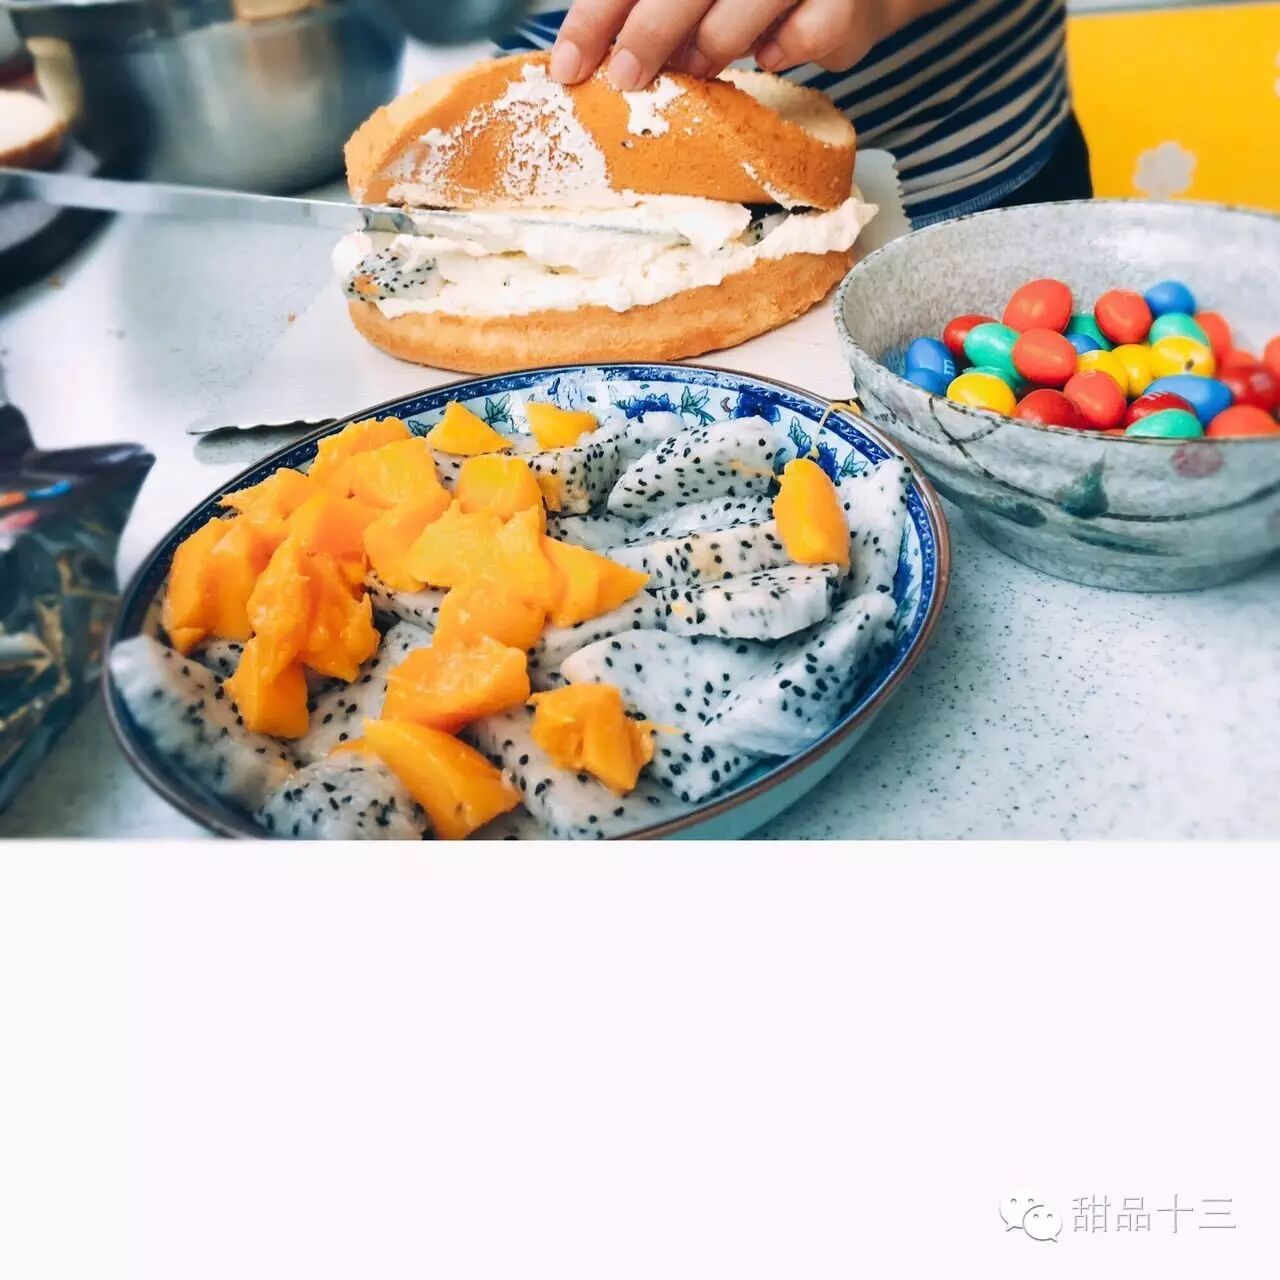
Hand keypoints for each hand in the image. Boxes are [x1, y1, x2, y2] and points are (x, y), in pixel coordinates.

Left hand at [549, 0, 905, 91]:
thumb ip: (650, 1)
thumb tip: (593, 48)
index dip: (596, 16)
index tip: (568, 65)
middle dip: (648, 36)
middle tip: (626, 80)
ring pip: (747, 5)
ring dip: (712, 46)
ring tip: (697, 66)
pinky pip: (811, 34)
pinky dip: (785, 50)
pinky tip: (771, 52)